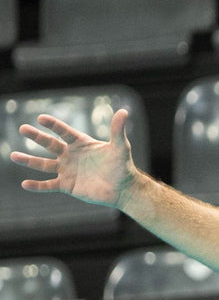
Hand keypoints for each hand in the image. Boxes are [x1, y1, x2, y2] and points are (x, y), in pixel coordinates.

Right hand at [9, 109, 137, 208]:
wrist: (123, 188)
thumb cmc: (122, 166)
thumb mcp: (120, 147)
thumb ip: (118, 130)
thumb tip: (124, 111)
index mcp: (80, 143)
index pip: (64, 132)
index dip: (54, 125)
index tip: (41, 118)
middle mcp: (70, 155)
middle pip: (50, 144)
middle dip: (36, 137)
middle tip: (23, 128)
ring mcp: (67, 170)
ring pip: (44, 164)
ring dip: (29, 160)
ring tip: (13, 155)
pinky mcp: (67, 185)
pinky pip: (49, 185)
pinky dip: (37, 186)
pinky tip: (25, 184)